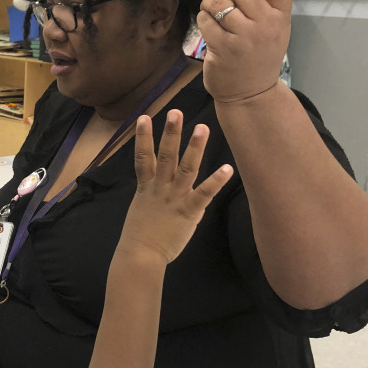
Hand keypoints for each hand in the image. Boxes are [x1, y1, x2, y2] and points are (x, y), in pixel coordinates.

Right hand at [118, 111, 232, 263]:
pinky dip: (215, 181)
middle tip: (176, 112)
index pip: (143, 157)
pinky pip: (203, 194)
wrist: (140, 255)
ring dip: (193, 147)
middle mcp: (160, 188)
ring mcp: (174, 198)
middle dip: (170, 133)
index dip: (143, 137)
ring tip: (202, 127)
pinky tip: (227, 168)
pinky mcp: (188, 212)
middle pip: (165, 156)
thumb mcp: (143, 207)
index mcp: (146, 186)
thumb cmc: (141, 233)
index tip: (144, 117)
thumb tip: (171, 187)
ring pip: (185, 169)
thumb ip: (156, 193)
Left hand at [194, 0, 290, 102]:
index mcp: (281, 15)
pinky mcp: (224, 48)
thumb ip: (261, 3)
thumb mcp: (271, 28)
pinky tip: (209, 31)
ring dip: (208, 3)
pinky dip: (202, 21)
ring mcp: (245, 37)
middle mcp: (266, 23)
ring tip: (212, 15)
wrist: (251, 94)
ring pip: (216, 2)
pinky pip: (205, 21)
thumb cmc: (258, 56)